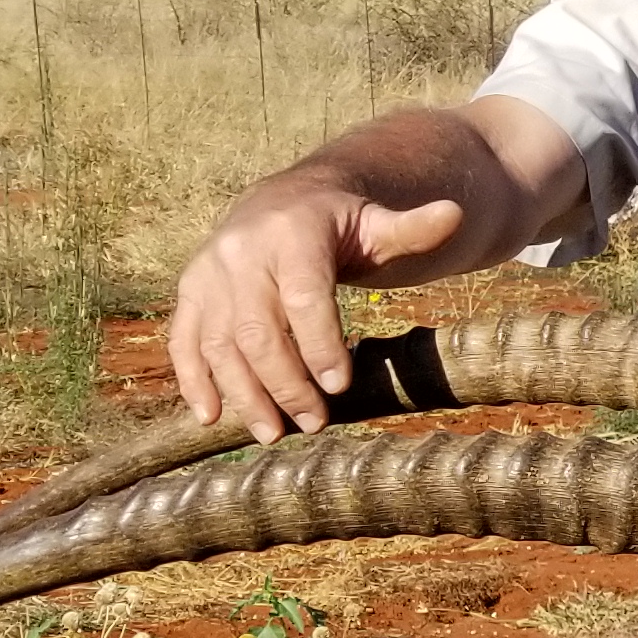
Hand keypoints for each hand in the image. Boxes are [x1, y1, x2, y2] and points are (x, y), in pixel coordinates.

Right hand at [168, 173, 467, 437]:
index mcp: (293, 232)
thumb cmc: (340, 224)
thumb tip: (453, 214)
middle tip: (314, 423)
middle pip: (258, 330)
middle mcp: (242, 252)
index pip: (305, 296)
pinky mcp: (191, 292)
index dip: (321, 344)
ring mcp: (209, 273)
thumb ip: (413, 229)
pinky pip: (184, 339)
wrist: (280, 203)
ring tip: (272, 434)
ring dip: (243, 393)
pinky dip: (193, 380)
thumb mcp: (377, 223)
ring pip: (218, 342)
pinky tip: (210, 417)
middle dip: (286, 383)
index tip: (341, 386)